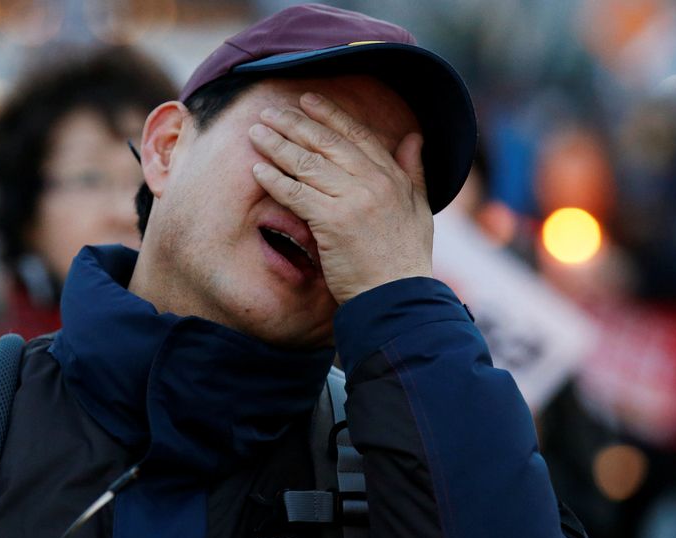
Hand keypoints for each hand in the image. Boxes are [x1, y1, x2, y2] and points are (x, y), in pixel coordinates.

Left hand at [249, 91, 432, 302]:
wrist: (397, 297)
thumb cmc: (405, 260)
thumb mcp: (419, 208)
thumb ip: (413, 171)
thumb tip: (414, 137)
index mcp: (392, 176)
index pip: (356, 135)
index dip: (329, 115)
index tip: (307, 100)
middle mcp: (373, 182)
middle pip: (326, 143)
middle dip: (294, 124)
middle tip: (270, 112)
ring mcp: (352, 200)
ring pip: (307, 163)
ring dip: (277, 145)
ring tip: (256, 133)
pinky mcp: (332, 221)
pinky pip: (296, 193)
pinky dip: (275, 179)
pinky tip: (258, 169)